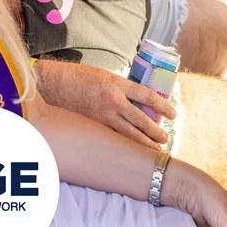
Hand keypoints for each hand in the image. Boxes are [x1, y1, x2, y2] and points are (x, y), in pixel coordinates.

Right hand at [33, 59, 174, 148]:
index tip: (172, 114)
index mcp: (117, 83)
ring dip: (144, 143)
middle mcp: (113, 100)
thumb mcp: (104, 76)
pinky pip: (114, 137)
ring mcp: (102, 115)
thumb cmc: (78, 77)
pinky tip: (132, 150)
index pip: (148, 96)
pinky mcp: (93, 125)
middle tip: (164, 139)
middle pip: (142, 120)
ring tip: (155, 149)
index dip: (163, 106)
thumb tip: (136, 102)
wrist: (53, 83)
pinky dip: (125, 145)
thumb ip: (120, 88)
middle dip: (156, 131)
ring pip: (130, 134)